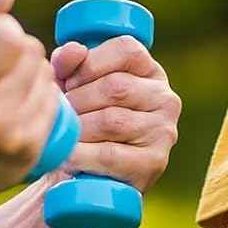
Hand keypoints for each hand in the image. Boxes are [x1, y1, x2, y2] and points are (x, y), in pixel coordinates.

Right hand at [0, 0, 62, 215]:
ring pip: (46, 82)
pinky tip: (27, 96)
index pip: (9, 41)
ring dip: (35, 71)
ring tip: (12, 76)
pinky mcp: (27, 158)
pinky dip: (43, 96)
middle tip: (6, 52)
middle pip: (32, 58)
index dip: (8, 30)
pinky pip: (52, 110)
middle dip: (22, 46)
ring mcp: (11, 141)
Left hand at [51, 34, 180, 193]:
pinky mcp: (153, 163)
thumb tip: (72, 51)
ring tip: (64, 134)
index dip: (89, 63)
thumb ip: (70, 62)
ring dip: (78, 128)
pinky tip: (67, 156)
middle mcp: (165, 99)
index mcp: (150, 71)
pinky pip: (110, 154)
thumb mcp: (75, 86)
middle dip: (78, 99)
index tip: (69, 80)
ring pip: (111, 121)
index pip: (126, 49)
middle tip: (63, 114)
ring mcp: (163, 132)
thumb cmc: (83, 120)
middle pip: (115, 87)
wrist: (87, 177)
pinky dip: (81, 155)